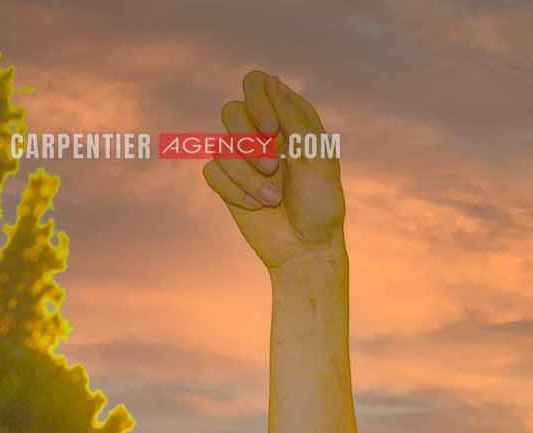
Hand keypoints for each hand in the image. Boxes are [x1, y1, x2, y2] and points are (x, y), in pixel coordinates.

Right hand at [201, 70, 343, 271]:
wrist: (305, 249)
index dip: (257, 101)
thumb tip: (272, 82)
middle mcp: (262, 134)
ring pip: (220, 145)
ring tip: (272, 198)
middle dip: (249, 143)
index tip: (271, 130)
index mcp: (289, 121)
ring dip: (246, 176)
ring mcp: (242, 156)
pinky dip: (234, 191)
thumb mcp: (318, 161)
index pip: (257, 83)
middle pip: (231, 111)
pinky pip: (212, 171)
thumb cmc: (320, 205)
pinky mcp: (227, 180)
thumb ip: (296, 120)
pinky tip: (255, 207)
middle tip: (274, 168)